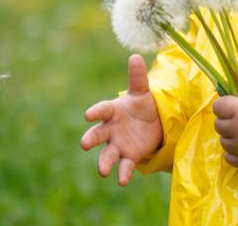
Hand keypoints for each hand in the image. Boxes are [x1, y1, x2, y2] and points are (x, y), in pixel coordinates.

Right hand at [80, 54, 163, 185]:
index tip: (88, 114)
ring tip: (103, 171)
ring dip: (105, 162)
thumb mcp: (142, 91)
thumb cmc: (142, 105)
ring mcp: (118, 144)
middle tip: (84, 143)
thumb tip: (136, 56)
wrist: (153, 124)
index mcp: (112, 111)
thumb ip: (137, 77)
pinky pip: (124, 166)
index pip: (102, 110)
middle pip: (98, 134)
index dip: (96, 111)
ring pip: (108, 154)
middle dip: (91, 138)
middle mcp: (111, 129)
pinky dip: (123, 173)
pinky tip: (122, 181)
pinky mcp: (129, 157)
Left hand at [212, 89, 237, 166]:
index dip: (224, 106)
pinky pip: (228, 157)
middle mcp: (236, 128)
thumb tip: (232, 97)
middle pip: (218, 124)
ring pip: (223, 141)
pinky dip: (234, 152)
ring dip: (231, 137)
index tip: (232, 107)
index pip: (217, 106)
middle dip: (227, 121)